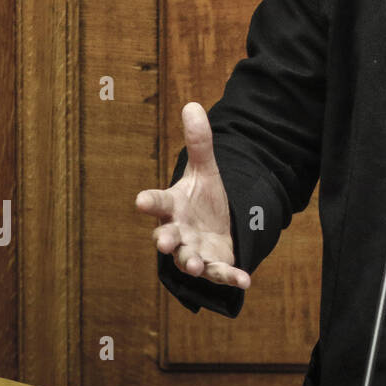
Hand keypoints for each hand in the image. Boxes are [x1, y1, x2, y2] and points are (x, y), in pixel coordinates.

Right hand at [136, 102, 250, 289]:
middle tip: (164, 243)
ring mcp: (195, 250)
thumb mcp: (206, 170)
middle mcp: (178, 232)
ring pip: (189, 260)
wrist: (218, 226)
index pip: (157, 202)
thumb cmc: (202, 199)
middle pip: (167, 237)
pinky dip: (231, 277)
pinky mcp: (214, 264)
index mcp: (173, 207)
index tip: (140, 201)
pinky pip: (221, 273)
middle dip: (165, 241)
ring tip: (197, 266)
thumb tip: (193, 104)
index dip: (149, 202)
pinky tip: (245, 280)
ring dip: (192, 264)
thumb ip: (200, 143)